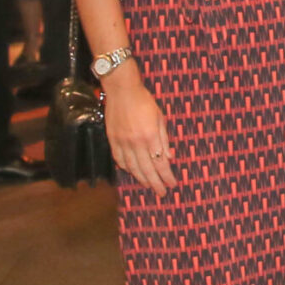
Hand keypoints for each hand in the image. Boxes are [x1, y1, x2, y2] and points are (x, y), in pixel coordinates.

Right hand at [104, 73, 173, 193]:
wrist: (122, 91)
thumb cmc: (145, 102)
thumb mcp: (160, 118)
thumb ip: (164, 139)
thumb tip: (169, 157)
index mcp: (150, 137)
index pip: (160, 163)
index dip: (167, 176)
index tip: (172, 184)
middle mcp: (136, 143)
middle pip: (147, 170)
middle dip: (155, 183)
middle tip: (162, 193)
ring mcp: (122, 142)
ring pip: (132, 167)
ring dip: (141, 178)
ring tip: (149, 185)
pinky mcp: (112, 139)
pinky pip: (119, 159)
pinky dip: (126, 168)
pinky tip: (132, 172)